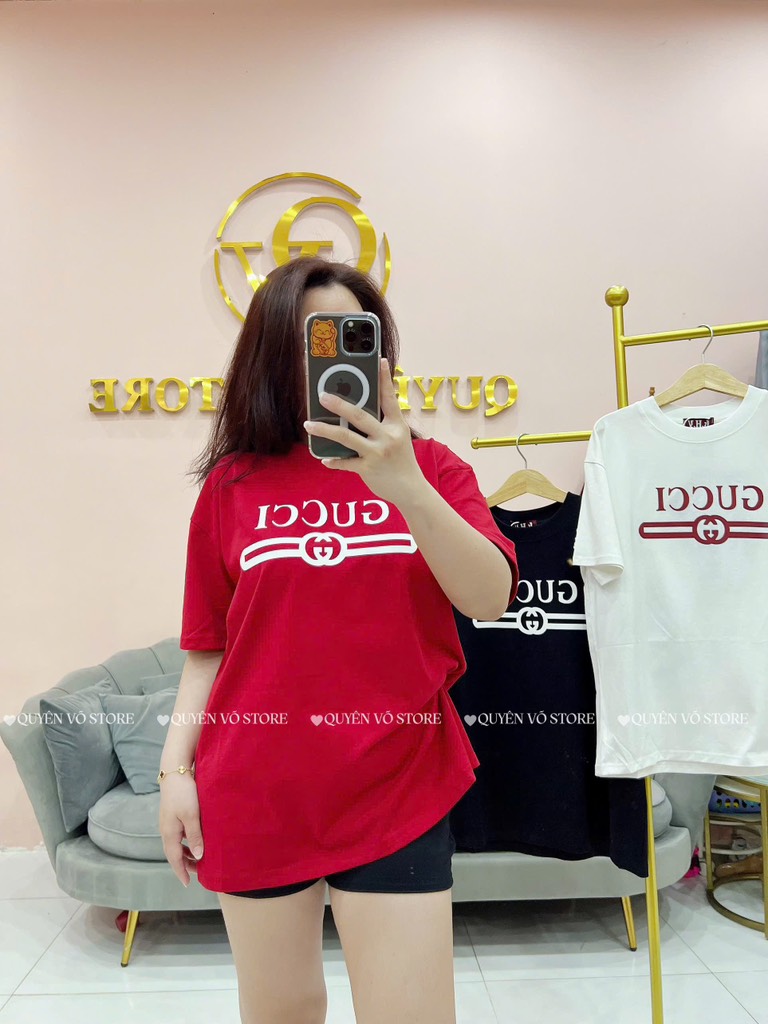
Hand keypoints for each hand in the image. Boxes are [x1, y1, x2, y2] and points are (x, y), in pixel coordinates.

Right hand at [159, 775, 203, 886]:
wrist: (175, 770)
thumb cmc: (184, 793)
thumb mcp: (192, 816)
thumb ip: (195, 836)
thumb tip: (199, 856)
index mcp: (169, 832)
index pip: (174, 858)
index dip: (181, 871)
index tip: (188, 883)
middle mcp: (166, 829)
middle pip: (174, 853)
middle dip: (185, 864)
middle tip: (198, 872)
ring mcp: (168, 821)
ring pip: (177, 843)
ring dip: (186, 853)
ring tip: (199, 858)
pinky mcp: (172, 813)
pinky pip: (179, 834)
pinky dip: (187, 841)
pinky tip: (195, 839)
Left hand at [304, 358, 427, 508]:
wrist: (411, 489)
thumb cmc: (401, 460)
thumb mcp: (398, 437)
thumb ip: (382, 424)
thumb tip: (356, 410)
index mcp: (396, 425)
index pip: (390, 397)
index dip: (385, 378)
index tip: (379, 360)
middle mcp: (387, 436)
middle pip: (359, 415)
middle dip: (339, 404)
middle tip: (322, 395)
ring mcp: (377, 452)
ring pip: (346, 437)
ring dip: (325, 430)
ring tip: (309, 425)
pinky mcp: (368, 468)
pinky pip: (345, 462)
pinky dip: (334, 460)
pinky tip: (324, 458)